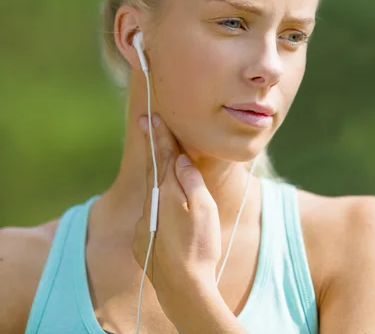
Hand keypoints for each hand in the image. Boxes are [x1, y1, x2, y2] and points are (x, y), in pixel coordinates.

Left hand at [132, 114, 222, 323]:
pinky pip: (149, 210)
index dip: (160, 136)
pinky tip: (161, 199)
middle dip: (151, 144)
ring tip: (155, 154)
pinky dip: (155, 197)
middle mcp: (151, 204)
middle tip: (145, 122)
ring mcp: (143, 222)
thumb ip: (191, 182)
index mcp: (168, 193)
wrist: (183, 286)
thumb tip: (179, 160)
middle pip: (152, 168)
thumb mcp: (204, 210)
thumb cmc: (199, 246)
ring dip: (153, 170)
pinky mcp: (141, 238)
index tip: (153, 117)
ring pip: (150, 190)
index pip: (163, 157)